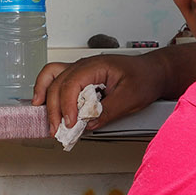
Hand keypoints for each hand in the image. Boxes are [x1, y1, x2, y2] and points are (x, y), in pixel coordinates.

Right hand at [31, 51, 170, 136]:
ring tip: (42, 113)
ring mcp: (81, 70)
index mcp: (96, 66)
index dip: (67, 106)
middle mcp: (84, 65)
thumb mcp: (131, 98)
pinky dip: (48, 91)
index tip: (71, 124)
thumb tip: (88, 124)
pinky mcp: (81, 78)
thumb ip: (109, 111)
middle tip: (57, 129)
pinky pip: (58, 80)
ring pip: (52, 76)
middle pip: (57, 83)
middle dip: (53, 108)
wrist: (153, 72)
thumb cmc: (144, 79)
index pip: (71, 84)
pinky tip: (46, 104)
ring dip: (44, 95)